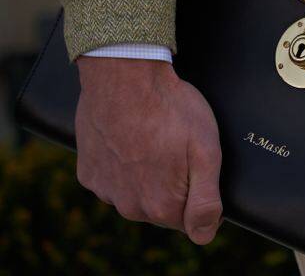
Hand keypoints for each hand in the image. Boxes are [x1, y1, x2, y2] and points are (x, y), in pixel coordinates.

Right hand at [75, 57, 222, 244]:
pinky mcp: (89, 172)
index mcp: (161, 207)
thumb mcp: (206, 151)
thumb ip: (206, 200)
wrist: (124, 77)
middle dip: (175, 183)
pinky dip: (125, 163)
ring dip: (149, 173)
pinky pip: (115, 178)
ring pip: (138, 193)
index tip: (198, 163)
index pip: (190, 219)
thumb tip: (205, 234)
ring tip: (156, 138)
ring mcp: (106, 191)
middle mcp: (130, 207)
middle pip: (163, 207)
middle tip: (178, 146)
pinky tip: (133, 138)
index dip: (200, 192)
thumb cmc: (170, 110)